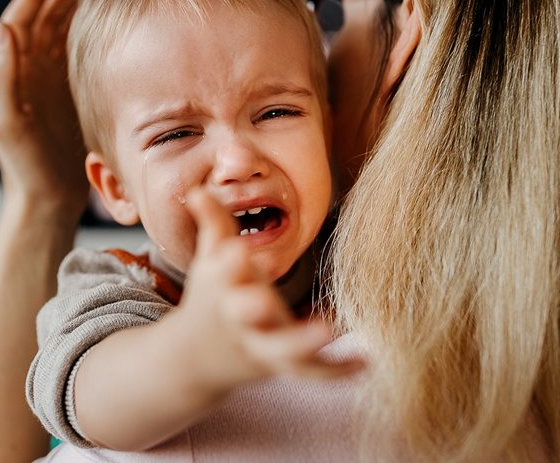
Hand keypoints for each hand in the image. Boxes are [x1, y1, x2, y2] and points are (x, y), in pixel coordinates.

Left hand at [0, 0, 95, 219]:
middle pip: (47, 20)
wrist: (47, 199)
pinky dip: (92, 36)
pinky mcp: (72, 97)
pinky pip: (81, 56)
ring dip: (79, 9)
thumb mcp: (5, 120)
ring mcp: (52, 84)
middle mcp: (31, 73)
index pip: (21, 21)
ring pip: (65, 34)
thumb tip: (0, 26)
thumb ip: (0, 75)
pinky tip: (111, 26)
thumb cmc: (23, 165)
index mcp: (13, 73)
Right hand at [178, 189, 362, 387]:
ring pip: (281, 348)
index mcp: (221, 290)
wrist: (193, 361)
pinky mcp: (281, 365)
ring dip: (303, 341)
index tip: (237, 250)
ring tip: (330, 330)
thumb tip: (197, 188)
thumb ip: (213, 223)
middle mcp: (239, 320)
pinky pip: (311, 370)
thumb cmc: (211, 298)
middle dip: (253, 308)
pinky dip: (336, 369)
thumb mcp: (209, 261)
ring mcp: (260, 346)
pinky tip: (366, 361)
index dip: (229, 264)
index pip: (222, 274)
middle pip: (245, 315)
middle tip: (266, 300)